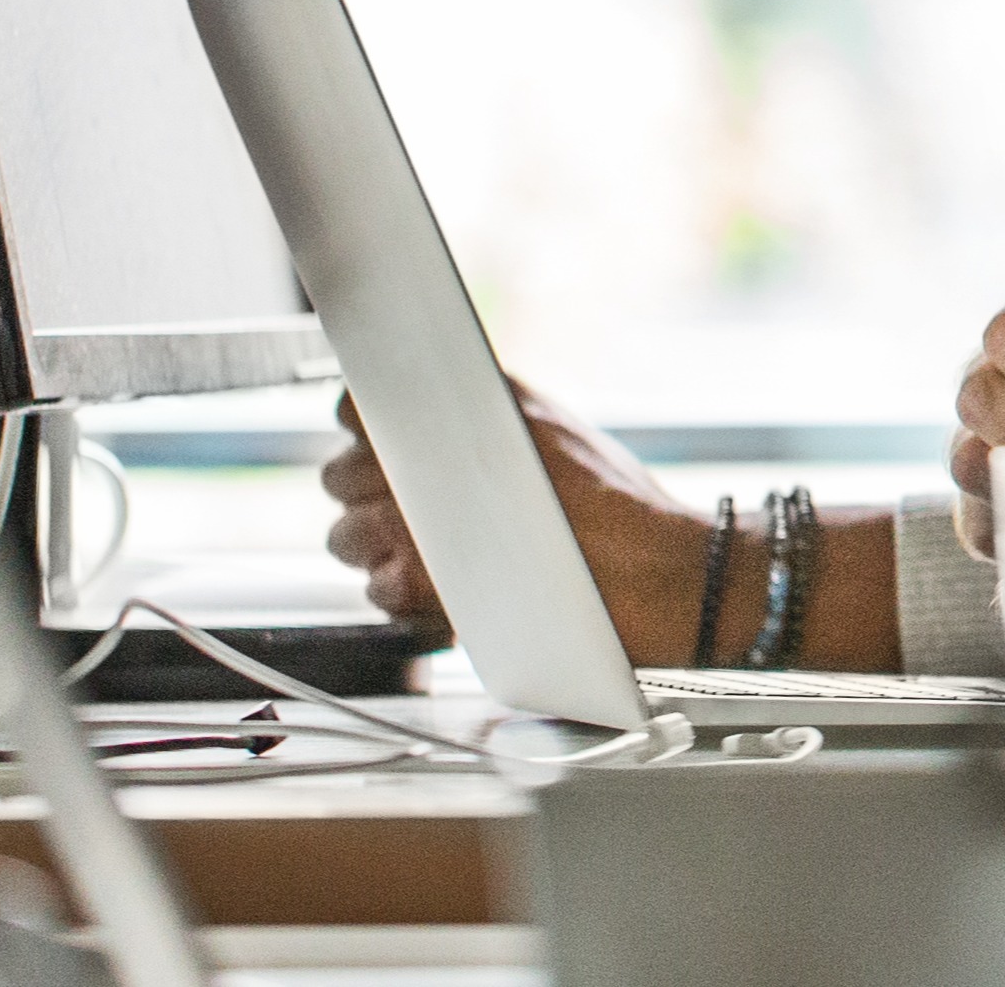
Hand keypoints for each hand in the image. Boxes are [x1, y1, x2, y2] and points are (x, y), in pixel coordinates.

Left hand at [319, 377, 724, 661]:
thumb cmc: (621, 508)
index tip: (383, 455)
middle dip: (364, 499)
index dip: (364, 435)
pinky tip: (442, 593)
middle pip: (340, 476)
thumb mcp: (551, 427)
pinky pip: (377, 590)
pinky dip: (400, 597)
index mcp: (463, 407)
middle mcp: (433, 456)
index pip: (357, 408)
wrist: (664, 571)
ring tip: (428, 561)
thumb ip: (488, 418)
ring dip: (376, 552)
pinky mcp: (426, 584)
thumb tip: (439, 417)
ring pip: (347, 537)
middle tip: (408, 519)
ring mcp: (421, 522)